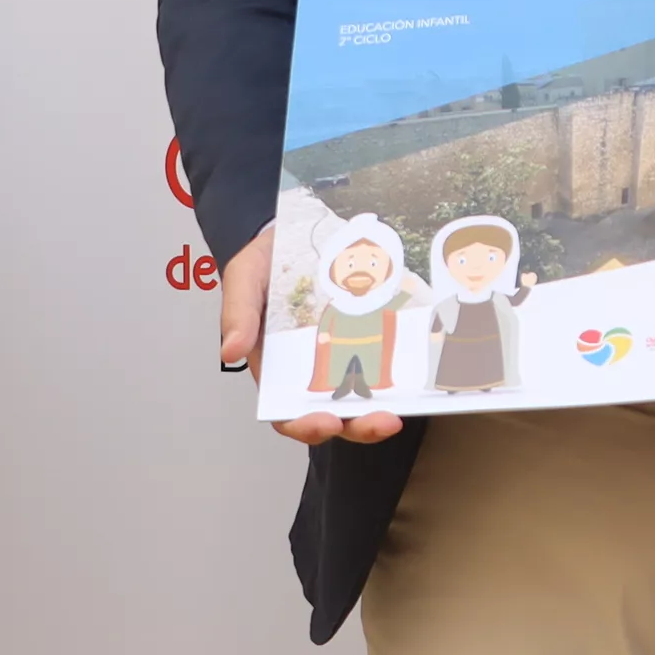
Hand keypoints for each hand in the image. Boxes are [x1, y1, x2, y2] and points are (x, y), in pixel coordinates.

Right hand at [219, 225, 402, 445]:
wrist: (294, 229)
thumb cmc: (264, 261)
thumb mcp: (243, 278)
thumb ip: (238, 313)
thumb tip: (231, 351)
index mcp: (278, 369)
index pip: (289, 413)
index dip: (306, 425)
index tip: (327, 422)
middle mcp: (314, 370)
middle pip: (337, 413)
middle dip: (360, 425)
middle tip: (384, 421)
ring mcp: (346, 354)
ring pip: (367, 395)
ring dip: (385, 405)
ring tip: (405, 406)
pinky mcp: (371, 334)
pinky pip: (389, 359)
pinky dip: (403, 370)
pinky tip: (423, 367)